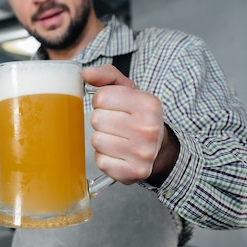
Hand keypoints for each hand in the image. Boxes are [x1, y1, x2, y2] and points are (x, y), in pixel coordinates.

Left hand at [82, 64, 165, 184]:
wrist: (159, 149)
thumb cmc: (138, 117)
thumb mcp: (129, 91)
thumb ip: (107, 76)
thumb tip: (86, 73)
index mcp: (148, 104)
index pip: (102, 97)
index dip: (101, 101)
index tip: (112, 107)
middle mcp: (149, 128)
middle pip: (97, 119)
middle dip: (101, 121)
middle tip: (115, 124)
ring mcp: (143, 153)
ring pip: (97, 141)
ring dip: (102, 139)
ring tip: (116, 139)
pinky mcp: (134, 172)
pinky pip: (101, 161)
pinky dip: (105, 158)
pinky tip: (117, 154)